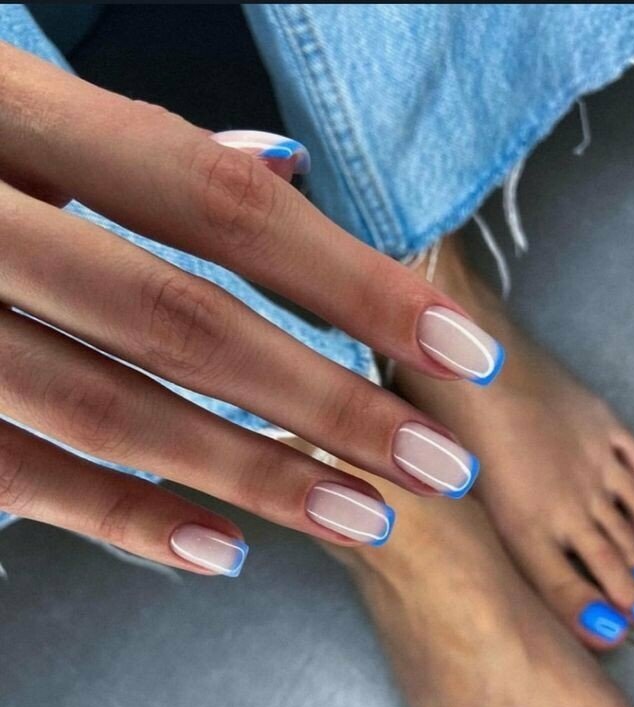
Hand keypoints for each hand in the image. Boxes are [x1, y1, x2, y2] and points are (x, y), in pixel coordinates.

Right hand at [0, 42, 501, 574]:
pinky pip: (16, 476)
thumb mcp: (9, 95)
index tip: (456, 356)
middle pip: (183, 322)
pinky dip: (120, 520)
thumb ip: (138, 145)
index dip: (352, 282)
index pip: (224, 207)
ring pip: (106, 411)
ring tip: (360, 520)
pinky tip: (218, 551)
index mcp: (7, 111)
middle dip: (325, 404)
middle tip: (434, 468)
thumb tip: (286, 175)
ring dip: (249, 477)